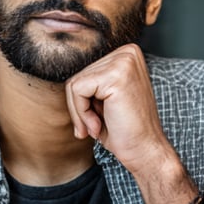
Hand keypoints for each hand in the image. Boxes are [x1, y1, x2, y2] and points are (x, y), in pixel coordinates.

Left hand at [64, 43, 170, 175]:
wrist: (144, 151)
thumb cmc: (124, 130)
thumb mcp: (103, 100)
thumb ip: (89, 83)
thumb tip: (59, 71)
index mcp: (126, 54)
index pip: (84, 71)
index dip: (82, 100)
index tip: (94, 120)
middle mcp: (127, 52)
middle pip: (77, 75)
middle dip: (79, 107)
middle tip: (95, 127)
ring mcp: (123, 61)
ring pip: (75, 83)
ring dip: (80, 113)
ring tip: (98, 127)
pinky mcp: (116, 75)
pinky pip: (78, 90)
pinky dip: (82, 113)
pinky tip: (99, 126)